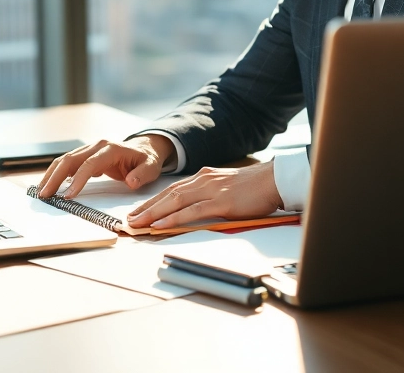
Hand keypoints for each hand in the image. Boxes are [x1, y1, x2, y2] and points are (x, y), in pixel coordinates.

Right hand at [36, 135, 173, 198]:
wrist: (144, 149)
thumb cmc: (147, 160)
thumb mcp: (151, 167)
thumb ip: (142, 174)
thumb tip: (131, 182)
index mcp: (111, 148)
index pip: (89, 164)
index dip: (77, 179)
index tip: (68, 195)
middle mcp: (96, 146)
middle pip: (70, 159)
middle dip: (55, 177)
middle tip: (44, 194)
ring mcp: (89, 149)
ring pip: (64, 160)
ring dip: (51, 175)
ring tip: (41, 191)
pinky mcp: (85, 156)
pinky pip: (67, 164)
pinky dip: (56, 173)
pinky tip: (48, 185)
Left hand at [127, 162, 282, 229]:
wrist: (275, 180)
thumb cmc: (255, 187)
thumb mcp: (227, 189)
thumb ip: (211, 197)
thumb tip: (196, 211)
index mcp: (204, 177)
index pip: (172, 189)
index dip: (153, 201)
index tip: (139, 211)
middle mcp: (203, 181)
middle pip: (167, 194)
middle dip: (146, 208)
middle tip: (128, 220)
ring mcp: (211, 190)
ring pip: (174, 201)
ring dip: (153, 213)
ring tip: (137, 223)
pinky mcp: (221, 202)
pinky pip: (192, 211)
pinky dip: (173, 218)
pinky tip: (160, 225)